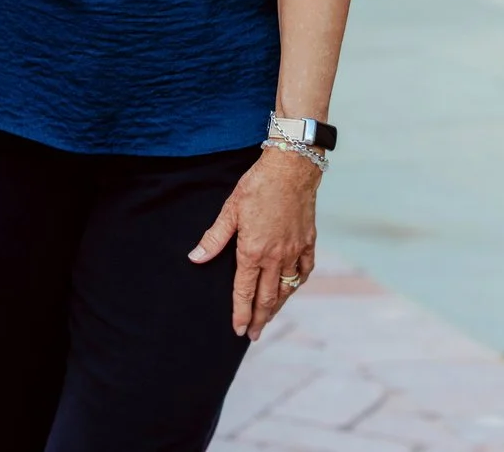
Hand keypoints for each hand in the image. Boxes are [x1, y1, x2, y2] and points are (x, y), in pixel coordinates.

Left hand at [189, 147, 319, 338]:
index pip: (244, 291)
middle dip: (259, 318)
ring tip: (268, 318)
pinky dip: (297, 283)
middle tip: (253, 335)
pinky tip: (291, 289)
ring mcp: (295, 250)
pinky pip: (304, 271)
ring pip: (286, 288)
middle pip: (267, 297)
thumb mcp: (230, 210)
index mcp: (254, 251)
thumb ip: (214, 238)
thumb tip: (195, 258)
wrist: (292, 168)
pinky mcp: (308, 241)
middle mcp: (276, 256)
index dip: (240, 313)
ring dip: (277, 306)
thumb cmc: (258, 185)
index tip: (238, 330)